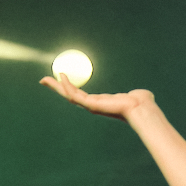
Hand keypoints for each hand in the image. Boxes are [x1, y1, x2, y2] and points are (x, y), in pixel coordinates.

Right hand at [40, 75, 155, 120]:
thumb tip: (141, 94)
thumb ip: (133, 94)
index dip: (69, 87)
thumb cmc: (140, 103)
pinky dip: (67, 86)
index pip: (79, 94)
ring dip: (56, 87)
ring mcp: (91, 106)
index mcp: (99, 102)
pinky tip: (62, 77)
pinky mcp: (92, 105)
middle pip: (70, 95)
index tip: (61, 78)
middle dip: (56, 88)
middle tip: (44, 80)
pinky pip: (75, 95)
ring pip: (69, 96)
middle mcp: (93, 105)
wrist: (142, 108)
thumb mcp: (133, 95)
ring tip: (45, 80)